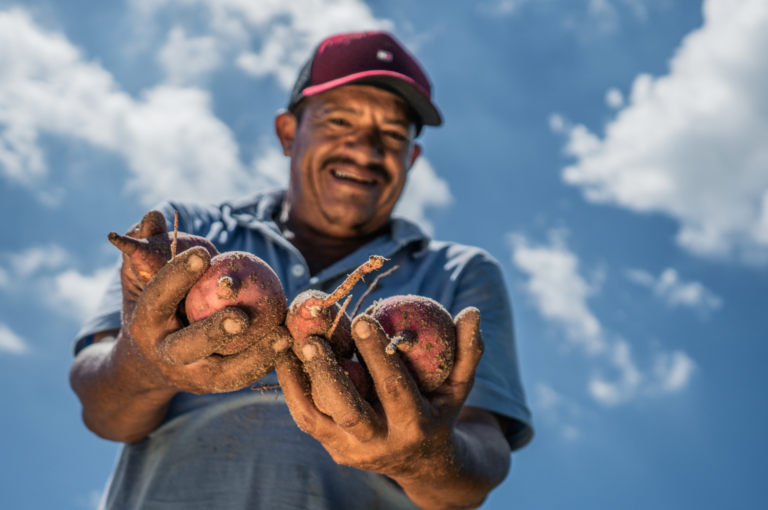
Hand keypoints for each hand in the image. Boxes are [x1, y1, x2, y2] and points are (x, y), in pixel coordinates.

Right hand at [115, 211, 291, 395]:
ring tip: (281, 335)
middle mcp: (164, 353)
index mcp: (144, 322)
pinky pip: (241, 378)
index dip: (177, 275)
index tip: (202, 252)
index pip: (158, 297)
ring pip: (221, 371)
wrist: (146, 365)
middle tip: (241, 315)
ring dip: (253, 355)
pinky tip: (287, 342)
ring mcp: (189, 375)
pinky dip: (264, 363)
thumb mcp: (142, 277)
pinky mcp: (212, 386)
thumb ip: (148, 247)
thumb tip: (155, 216)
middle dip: (214, 331)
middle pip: (187, 346)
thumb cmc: (154, 305)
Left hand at [275, 307, 484, 496]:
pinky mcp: (331, 448)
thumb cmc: (441, 410)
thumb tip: (473, 311)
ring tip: (287, 340)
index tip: (364, 318)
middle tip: (313, 337)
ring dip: (299, 378)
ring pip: (318, 418)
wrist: (424, 463)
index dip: (379, 355)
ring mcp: (351, 450)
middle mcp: (380, 444)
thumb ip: (468, 350)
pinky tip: (283, 354)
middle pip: (350, 411)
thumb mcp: (460, 385)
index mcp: (415, 425)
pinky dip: (292, 387)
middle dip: (329, 373)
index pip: (394, 389)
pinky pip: (305, 418)